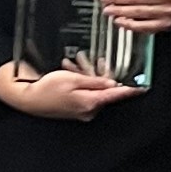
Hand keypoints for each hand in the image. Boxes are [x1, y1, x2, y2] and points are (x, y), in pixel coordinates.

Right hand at [0, 63, 143, 121]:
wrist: (28, 99)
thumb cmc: (47, 89)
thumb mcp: (72, 79)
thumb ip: (94, 81)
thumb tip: (112, 83)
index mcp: (91, 102)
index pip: (116, 95)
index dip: (130, 90)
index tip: (142, 87)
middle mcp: (89, 110)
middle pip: (104, 90)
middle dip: (96, 73)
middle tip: (84, 60)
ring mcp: (82, 111)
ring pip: (93, 90)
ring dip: (85, 75)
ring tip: (70, 65)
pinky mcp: (75, 109)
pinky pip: (84, 94)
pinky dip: (80, 82)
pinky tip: (69, 72)